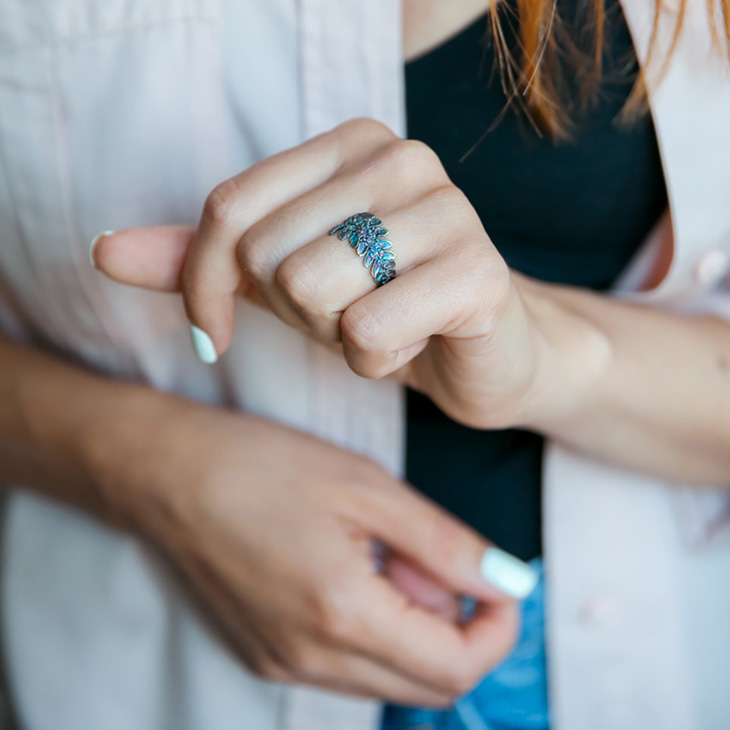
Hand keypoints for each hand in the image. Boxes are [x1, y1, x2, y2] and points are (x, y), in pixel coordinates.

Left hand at [93, 118, 558, 429]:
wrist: (483, 352)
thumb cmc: (382, 306)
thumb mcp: (280, 280)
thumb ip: (202, 260)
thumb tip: (104, 252)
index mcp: (349, 144)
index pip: (228, 209)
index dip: (204, 286)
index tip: (215, 330)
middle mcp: (400, 159)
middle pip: (268, 253)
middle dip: (294, 313)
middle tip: (345, 315)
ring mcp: (447, 209)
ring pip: (313, 288)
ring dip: (335, 335)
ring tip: (380, 325)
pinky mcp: (479, 271)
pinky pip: (369, 329)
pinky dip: (374, 359)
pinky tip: (412, 344)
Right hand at [99, 396, 534, 705]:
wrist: (167, 474)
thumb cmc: (264, 466)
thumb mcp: (367, 488)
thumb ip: (447, 544)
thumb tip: (511, 582)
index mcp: (342, 617)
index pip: (455, 669)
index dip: (496, 630)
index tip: (500, 582)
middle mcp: (312, 661)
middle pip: (427, 684)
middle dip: (457, 628)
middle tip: (435, 558)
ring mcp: (284, 664)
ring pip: (388, 676)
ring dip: (413, 627)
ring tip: (386, 555)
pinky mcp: (266, 654)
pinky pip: (347, 664)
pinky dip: (374, 629)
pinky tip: (352, 569)